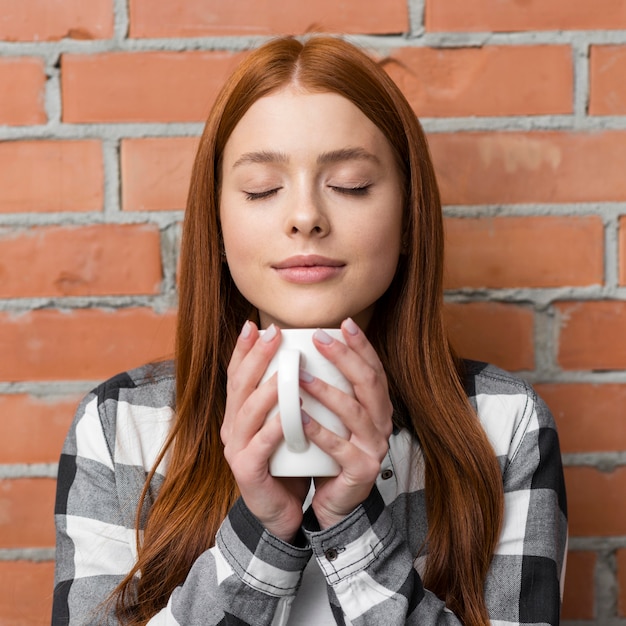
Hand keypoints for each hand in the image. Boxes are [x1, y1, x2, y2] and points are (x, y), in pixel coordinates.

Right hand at [221, 321, 309, 542]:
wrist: (282, 512)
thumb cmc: (288, 462)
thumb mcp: (284, 425)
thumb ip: (285, 398)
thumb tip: (301, 360)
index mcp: (239, 415)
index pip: (237, 376)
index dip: (244, 350)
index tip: (255, 325)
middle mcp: (233, 429)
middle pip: (240, 386)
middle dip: (256, 357)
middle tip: (273, 334)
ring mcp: (237, 450)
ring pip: (248, 412)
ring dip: (266, 387)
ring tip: (285, 366)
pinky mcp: (248, 472)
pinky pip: (262, 445)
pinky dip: (275, 427)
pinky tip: (289, 413)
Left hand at [299, 318, 393, 528]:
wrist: (335, 502)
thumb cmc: (329, 451)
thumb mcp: (333, 416)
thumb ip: (329, 387)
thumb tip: (305, 346)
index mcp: (377, 407)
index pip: (374, 369)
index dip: (361, 345)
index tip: (344, 323)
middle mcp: (382, 423)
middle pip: (368, 383)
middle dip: (345, 357)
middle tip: (319, 338)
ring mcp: (374, 447)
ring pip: (355, 412)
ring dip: (328, 391)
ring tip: (300, 376)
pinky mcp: (361, 470)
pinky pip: (339, 447)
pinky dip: (319, 431)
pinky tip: (300, 416)